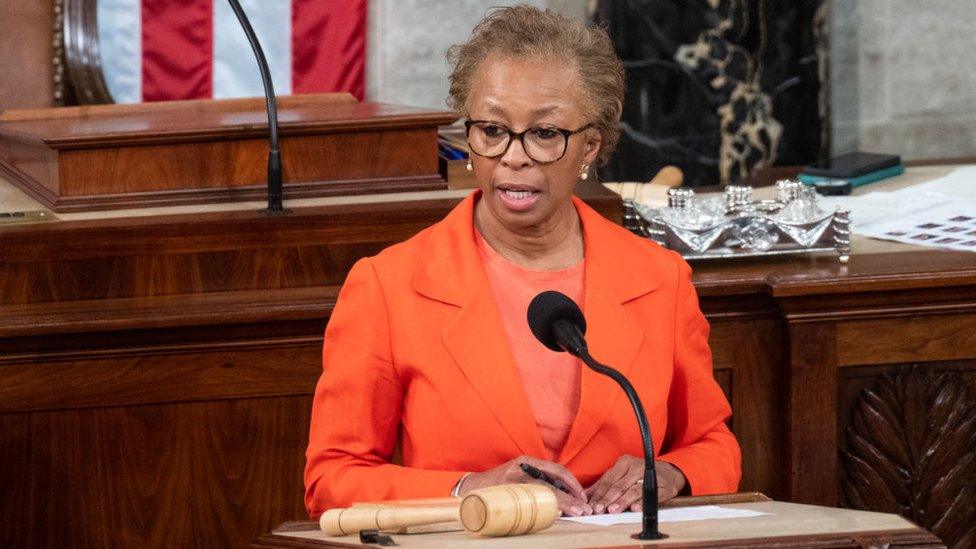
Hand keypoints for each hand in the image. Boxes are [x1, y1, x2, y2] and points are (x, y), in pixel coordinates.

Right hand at [458, 455, 592, 516]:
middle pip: (553, 482)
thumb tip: (563, 496)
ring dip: (563, 503)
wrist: (471, 488)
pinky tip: (556, 514)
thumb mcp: (519, 475)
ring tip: (576, 512)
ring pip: (544, 492)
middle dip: (572, 496)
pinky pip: (530, 501)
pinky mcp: (507, 492)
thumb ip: (537, 480)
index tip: (583, 496)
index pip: (557, 469)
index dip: (572, 483)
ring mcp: (514, 479)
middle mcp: (522, 467)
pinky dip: (545, 508)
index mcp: (527, 461)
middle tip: (585, 508)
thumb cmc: (499, 484)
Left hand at [585, 456, 686, 513]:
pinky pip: (650, 495)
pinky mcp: (663, 486)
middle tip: (598, 509)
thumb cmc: (639, 475)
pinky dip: (642, 503)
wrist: (669, 473)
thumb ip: (604, 485)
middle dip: (607, 499)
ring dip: (622, 502)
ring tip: (612, 510)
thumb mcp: (622, 475)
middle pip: (618, 485)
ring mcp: (650, 475)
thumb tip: (585, 496)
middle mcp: (636, 467)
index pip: (608, 480)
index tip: (590, 505)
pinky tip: (635, 509)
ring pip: (632, 490)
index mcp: (624, 463)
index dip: (598, 493)